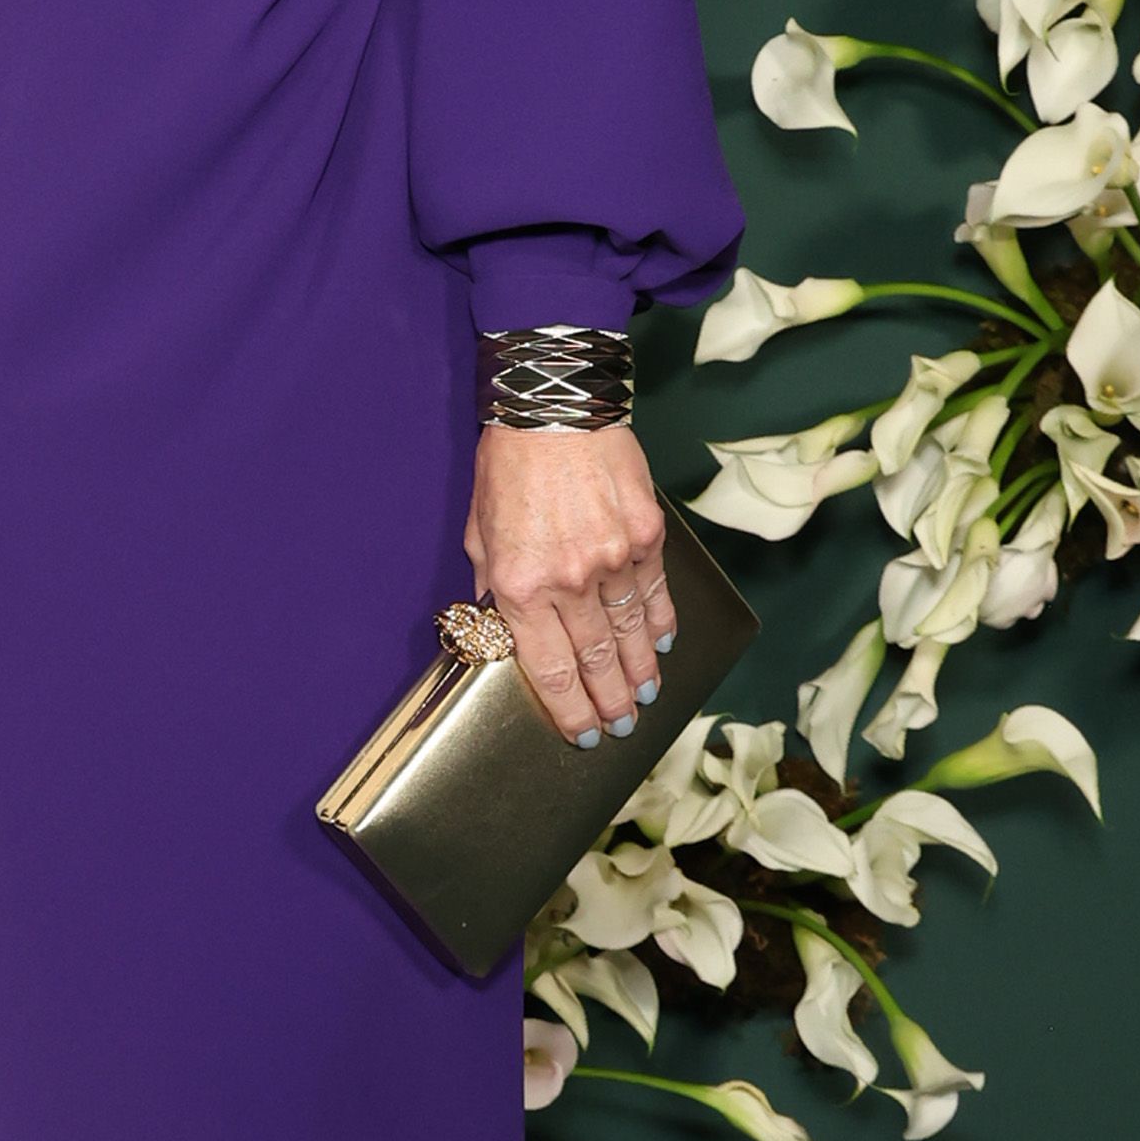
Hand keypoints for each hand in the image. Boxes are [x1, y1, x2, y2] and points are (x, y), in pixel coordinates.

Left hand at [468, 425, 672, 745]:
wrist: (554, 408)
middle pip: (595, 660)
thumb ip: (492, 584)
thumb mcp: (478, 531)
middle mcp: (571, 580)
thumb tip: (502, 624)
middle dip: (609, 701)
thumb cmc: (508, 466)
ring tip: (646, 698)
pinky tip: (661, 646)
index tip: (582, 732)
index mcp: (522, 585)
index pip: (549, 667)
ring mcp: (615, 558)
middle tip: (620, 726)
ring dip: (640, 672)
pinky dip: (660, 623)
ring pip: (632, 633)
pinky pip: (656, 592)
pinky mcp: (647, 534)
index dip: (569, 708)